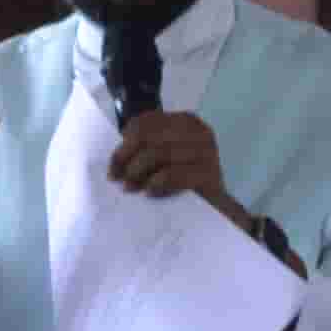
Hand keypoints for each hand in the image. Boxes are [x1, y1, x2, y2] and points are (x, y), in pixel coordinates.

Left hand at [107, 109, 229, 204]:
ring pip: (158, 153)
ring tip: (129, 187)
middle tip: (116, 178)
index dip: (123, 145)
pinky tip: (149, 192)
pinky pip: (174, 174)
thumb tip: (116, 164)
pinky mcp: (209, 172)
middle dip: (127, 158)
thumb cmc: (186, 182)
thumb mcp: (163, 161)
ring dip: (138, 172)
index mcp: (184, 121)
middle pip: (148, 136)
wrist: (217, 208)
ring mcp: (206, 150)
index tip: (112, 166)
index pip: (144, 123)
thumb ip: (143, 153)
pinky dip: (157, 183)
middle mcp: (197, 130)